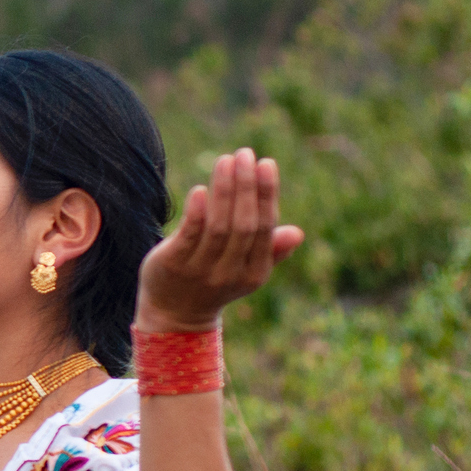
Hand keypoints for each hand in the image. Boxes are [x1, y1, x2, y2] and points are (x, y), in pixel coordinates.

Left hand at [136, 148, 304, 332]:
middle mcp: (229, 273)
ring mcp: (200, 270)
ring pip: (217, 226)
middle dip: (245, 186)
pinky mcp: (173, 265)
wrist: (173, 316)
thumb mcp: (245, 270)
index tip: (265, 163)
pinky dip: (196, 212)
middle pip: (243, 224)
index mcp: (254, 272)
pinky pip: (188, 235)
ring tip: (224, 161)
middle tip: (244, 154)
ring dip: (223, 190)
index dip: (265, 194)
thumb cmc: (214, 281)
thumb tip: (297, 233)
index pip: (263, 227)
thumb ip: (268, 250)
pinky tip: (200, 190)